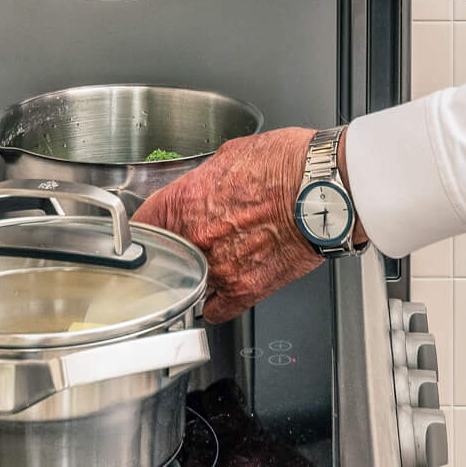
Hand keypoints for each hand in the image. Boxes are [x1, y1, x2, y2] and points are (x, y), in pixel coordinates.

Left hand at [133, 129, 325, 322]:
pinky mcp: (245, 290)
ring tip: (209, 263)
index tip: (143, 234)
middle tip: (182, 245)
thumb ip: (205, 180)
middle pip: (161, 257)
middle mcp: (196, 237)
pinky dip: (215, 303)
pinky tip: (221, 290)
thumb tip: (200, 189)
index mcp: (185, 201)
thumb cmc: (287, 164)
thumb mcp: (231, 156)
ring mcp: (218, 268)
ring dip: (192, 277)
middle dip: (168, 252)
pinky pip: (215, 310)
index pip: (141, 226)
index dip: (140, 230)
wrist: (324, 189)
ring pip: (186, 285)